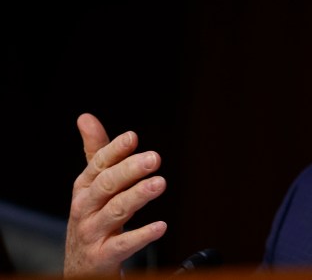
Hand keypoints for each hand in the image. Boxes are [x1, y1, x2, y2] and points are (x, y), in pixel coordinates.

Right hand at [64, 113, 166, 276]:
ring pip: (114, 211)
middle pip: (106, 185)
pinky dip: (141, 235)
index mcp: (84, 188)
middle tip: (154, 158)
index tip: (133, 137)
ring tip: (160, 183)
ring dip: (138, 196)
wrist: (80, 268)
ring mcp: (91, 233)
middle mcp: (84, 208)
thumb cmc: (92, 219)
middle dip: (129, 170)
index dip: (115, 151)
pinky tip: (161, 226)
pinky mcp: (101, 257)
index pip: (98, 165)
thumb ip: (96, 153)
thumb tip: (85, 117)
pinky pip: (122, 245)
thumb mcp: (92, 187)